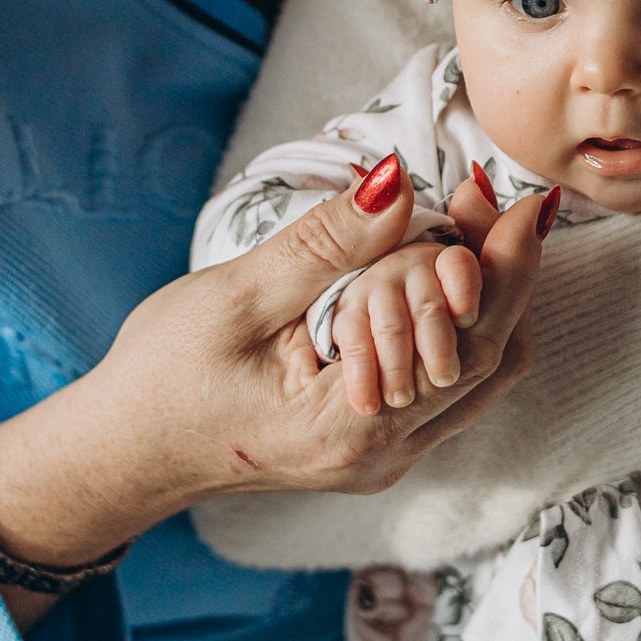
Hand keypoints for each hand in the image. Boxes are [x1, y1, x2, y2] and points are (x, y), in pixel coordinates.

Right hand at [0, 157, 551, 630]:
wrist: (122, 453)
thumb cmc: (161, 378)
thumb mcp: (236, 298)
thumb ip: (325, 245)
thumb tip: (399, 184)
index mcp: (351, 426)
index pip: (470, 344)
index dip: (504, 265)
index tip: (517, 197)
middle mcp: (382, 454)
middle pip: (491, 358)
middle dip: (503, 270)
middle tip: (491, 197)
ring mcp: (382, 456)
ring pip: (477, 374)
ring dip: (486, 296)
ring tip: (472, 221)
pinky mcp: (374, 444)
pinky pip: (446, 383)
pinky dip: (456, 323)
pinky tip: (439, 269)